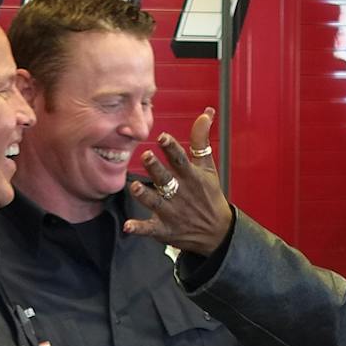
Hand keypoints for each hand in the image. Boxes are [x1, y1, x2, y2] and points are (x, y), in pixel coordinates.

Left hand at [122, 109, 233, 255]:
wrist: (217, 233)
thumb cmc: (209, 196)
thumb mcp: (208, 167)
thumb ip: (201, 140)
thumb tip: (206, 112)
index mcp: (190, 177)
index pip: (180, 160)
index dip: (172, 148)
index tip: (163, 137)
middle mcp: (180, 193)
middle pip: (165, 179)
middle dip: (155, 168)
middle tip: (146, 156)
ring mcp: (172, 212)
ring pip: (156, 202)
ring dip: (145, 195)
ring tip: (134, 187)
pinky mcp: (165, 229)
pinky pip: (150, 229)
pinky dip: (139, 229)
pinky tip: (128, 226)